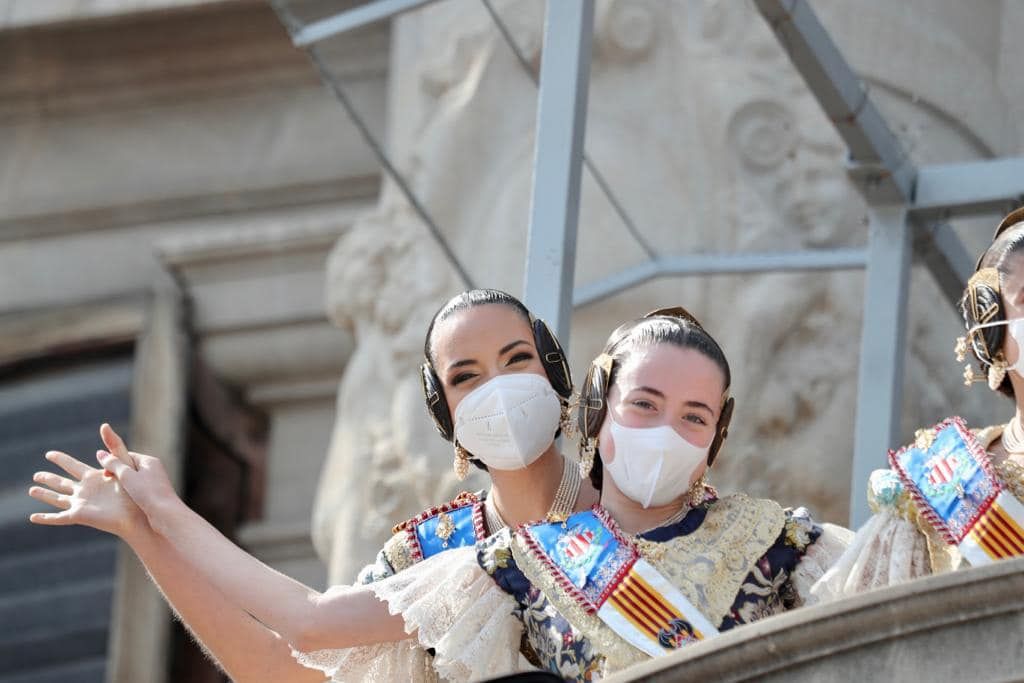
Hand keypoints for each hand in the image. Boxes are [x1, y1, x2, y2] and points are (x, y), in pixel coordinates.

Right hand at [29, 450, 147, 539]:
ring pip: (58, 498)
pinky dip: (44, 518)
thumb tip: (103, 426)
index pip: (77, 466)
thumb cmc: (141, 490)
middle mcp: (89, 491)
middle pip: (64, 482)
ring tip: (31, 490)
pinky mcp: (81, 516)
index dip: (68, 460)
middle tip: (36, 474)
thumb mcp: (126, 463)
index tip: (56, 454)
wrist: (144, 514)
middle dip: (49, 478)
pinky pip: (58, 518)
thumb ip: (113, 447)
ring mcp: (84, 504)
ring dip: (44, 494)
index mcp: (99, 477)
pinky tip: (33, 517)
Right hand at [96, 423, 180, 531]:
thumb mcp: (127, 477)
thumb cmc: (147, 493)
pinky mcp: (155, 496)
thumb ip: (113, 464)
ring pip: (133, 482)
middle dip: (117, 476)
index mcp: (149, 461)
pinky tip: (124, 504)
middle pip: (129, 469)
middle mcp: (154, 470)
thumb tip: (100, 453)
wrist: (167, 515)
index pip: (127, 456)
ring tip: (116, 496)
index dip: (113, 463)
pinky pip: (138, 492)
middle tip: (108, 485)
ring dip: (122, 487)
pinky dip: (129, 496)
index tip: (105, 475)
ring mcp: (156, 483)